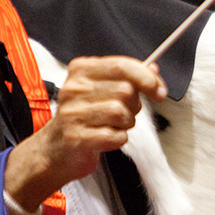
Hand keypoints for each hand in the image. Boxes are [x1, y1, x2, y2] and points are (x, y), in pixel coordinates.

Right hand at [4, 56, 166, 209]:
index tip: (159, 90)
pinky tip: (107, 137)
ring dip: (126, 123)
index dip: (147, 78)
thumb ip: (128, 77)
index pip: (122, 65)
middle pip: (125, 91)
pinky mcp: (76, 137)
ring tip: (113, 125)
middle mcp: (74, 88)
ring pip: (122, 113)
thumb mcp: (102, 89)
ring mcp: (73, 113)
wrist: (56, 149)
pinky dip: (119, 139)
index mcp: (81, 70)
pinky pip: (116, 136)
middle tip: (123, 113)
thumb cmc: (83, 116)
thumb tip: (154, 71)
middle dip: (133, 105)